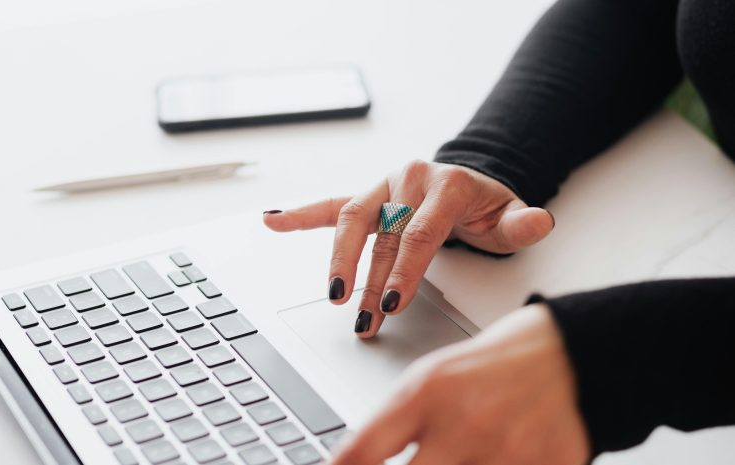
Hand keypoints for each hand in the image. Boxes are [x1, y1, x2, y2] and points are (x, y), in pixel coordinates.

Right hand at [263, 160, 553, 336]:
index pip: (418, 233)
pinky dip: (302, 214)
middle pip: (382, 234)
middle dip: (370, 279)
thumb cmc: (486, 208)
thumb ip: (522, 223)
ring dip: (339, 261)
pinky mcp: (368, 196)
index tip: (391, 304)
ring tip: (334, 296)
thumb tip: (538, 221)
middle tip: (363, 316)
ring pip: (352, 221)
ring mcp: (384, 186)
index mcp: (445, 184)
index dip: (403, 271)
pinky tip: (274, 221)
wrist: (469, 183)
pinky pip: (331, 204)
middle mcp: (410, 179)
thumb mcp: (510, 217)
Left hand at [330, 304, 589, 464]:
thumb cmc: (494, 365)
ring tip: (458, 455)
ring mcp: (506, 454)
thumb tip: (354, 463)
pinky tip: (490, 459)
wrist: (571, 356)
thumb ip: (395, 424)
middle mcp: (463, 426)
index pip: (363, 452)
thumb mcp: (433, 378)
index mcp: (428, 393)